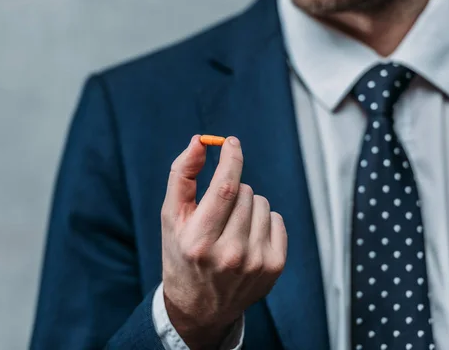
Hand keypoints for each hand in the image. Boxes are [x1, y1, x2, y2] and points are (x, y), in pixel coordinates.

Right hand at [160, 135, 287, 348]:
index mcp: (198, 241)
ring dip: (248, 206)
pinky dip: (264, 221)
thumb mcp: (170, 217)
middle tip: (218, 212)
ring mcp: (255, 263)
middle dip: (233, 190)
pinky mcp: (274, 268)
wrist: (199, 307)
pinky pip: (278, 219)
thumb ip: (181, 176)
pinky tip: (248, 238)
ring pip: (263, 204)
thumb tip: (200, 141)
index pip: (225, 188)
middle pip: (245, 192)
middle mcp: (229, 254)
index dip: (231, 159)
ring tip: (231, 227)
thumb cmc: (182, 253)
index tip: (231, 142)